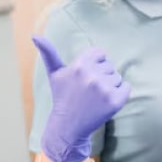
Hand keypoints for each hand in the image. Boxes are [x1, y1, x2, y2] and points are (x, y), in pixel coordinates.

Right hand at [33, 35, 130, 161]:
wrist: (68, 126)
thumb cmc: (62, 97)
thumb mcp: (55, 74)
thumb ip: (48, 52)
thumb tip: (34, 35)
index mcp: (79, 66)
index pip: (101, 53)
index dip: (96, 64)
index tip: (87, 76)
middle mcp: (92, 76)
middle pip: (110, 66)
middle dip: (102, 76)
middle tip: (89, 90)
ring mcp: (104, 89)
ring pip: (118, 77)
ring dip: (110, 85)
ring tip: (95, 97)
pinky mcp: (115, 101)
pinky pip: (127, 87)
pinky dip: (120, 93)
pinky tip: (105, 101)